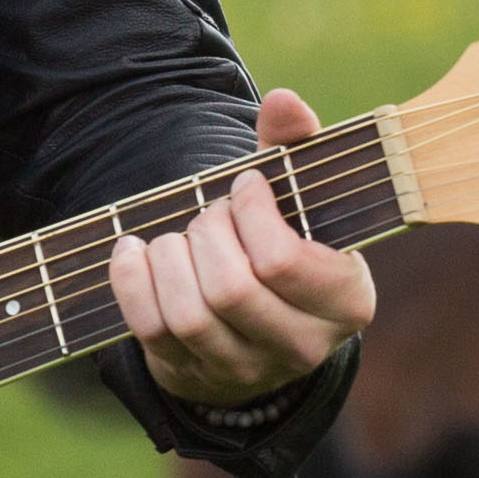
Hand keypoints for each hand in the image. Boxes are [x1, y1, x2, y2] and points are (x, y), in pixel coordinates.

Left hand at [113, 89, 376, 411]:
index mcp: (346, 302)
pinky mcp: (193, 375)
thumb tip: (283, 101)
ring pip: (190, 315)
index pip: (283, 262)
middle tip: (209, 213)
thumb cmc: (286, 240)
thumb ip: (296, 146)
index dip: (250, 213)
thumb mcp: (302, 197)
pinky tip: (134, 250)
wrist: (259, 320)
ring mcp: (246, 370)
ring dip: (171, 257)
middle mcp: (302, 347)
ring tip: (178, 234)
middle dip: (207, 233)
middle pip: (231, 289)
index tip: (245, 185)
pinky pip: (150, 330)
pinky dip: (132, 280)